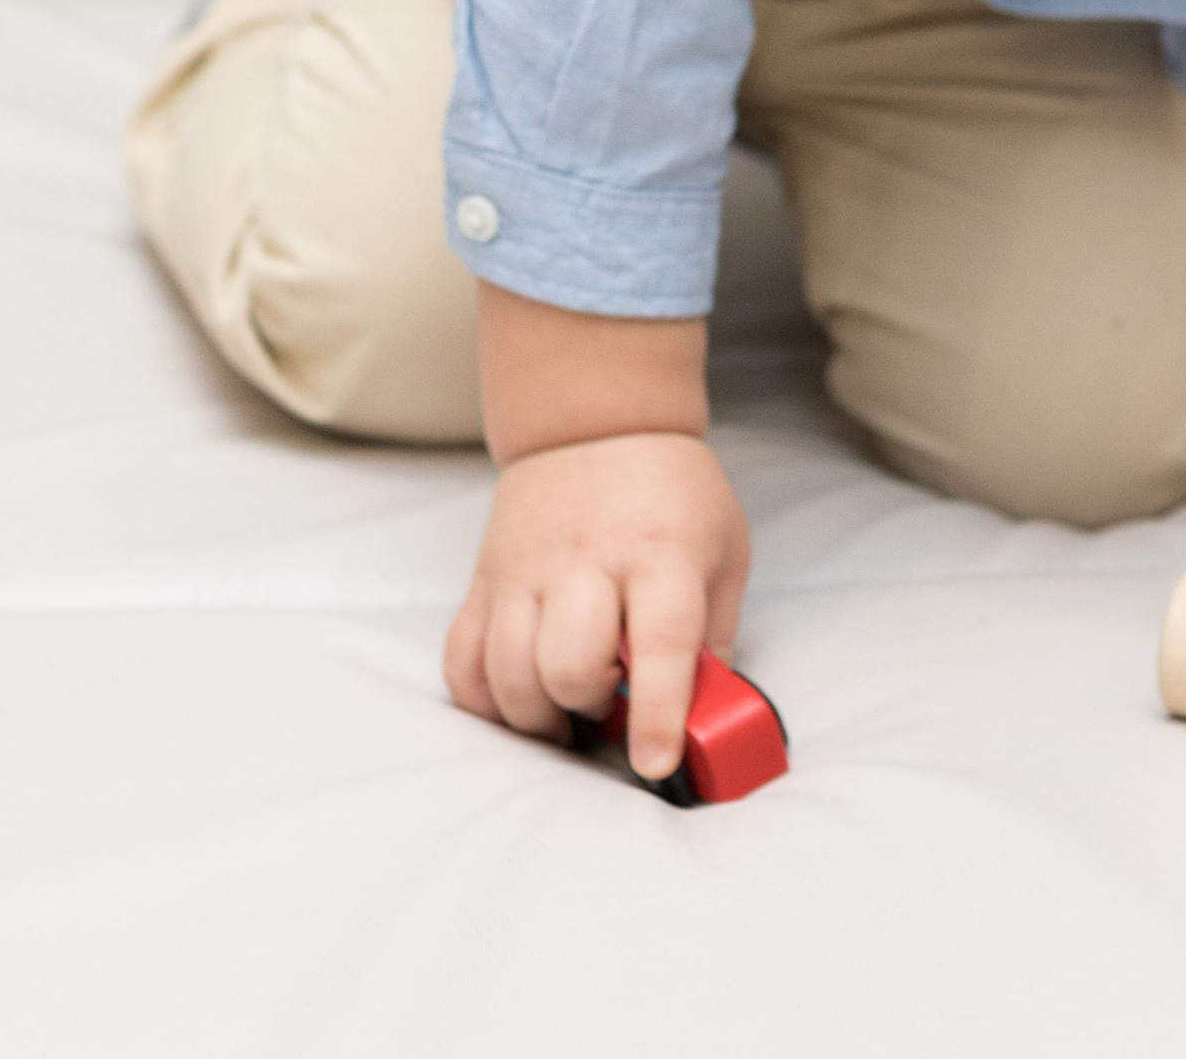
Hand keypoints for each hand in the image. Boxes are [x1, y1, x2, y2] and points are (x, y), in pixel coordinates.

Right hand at [443, 430, 750, 781]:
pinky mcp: (485, 580)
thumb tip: (706, 722)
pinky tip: (516, 697)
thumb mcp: (722, 552)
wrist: (596, 423)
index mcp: (660, 554)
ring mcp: (526, 569)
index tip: (654, 761)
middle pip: (570, 664)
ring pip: (509, 671)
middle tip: (608, 700)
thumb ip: (715, 638)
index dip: (658, 713)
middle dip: (589, 705)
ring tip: (564, 707)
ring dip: (537, 712)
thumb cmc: (670, 497)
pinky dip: (484, 698)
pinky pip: (462, 660)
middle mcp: (586, 562)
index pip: (658, 643)